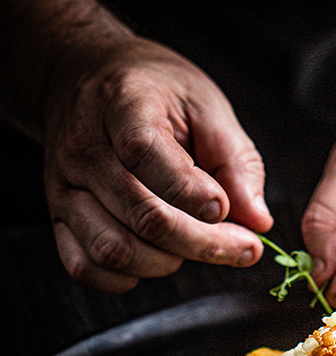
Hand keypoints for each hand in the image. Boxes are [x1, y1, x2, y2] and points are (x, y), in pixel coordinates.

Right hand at [43, 35, 272, 292]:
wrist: (84, 78)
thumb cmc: (154, 91)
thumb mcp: (206, 104)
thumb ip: (237, 161)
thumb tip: (257, 220)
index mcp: (122, 106)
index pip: (144, 154)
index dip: (189, 191)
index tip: (224, 209)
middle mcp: (84, 149)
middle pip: (142, 216)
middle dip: (203, 243)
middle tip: (244, 247)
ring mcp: (64, 186)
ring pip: (113, 249)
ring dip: (168, 262)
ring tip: (200, 246)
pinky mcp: (58, 215)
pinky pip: (84, 266)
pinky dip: (127, 277)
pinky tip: (158, 258)